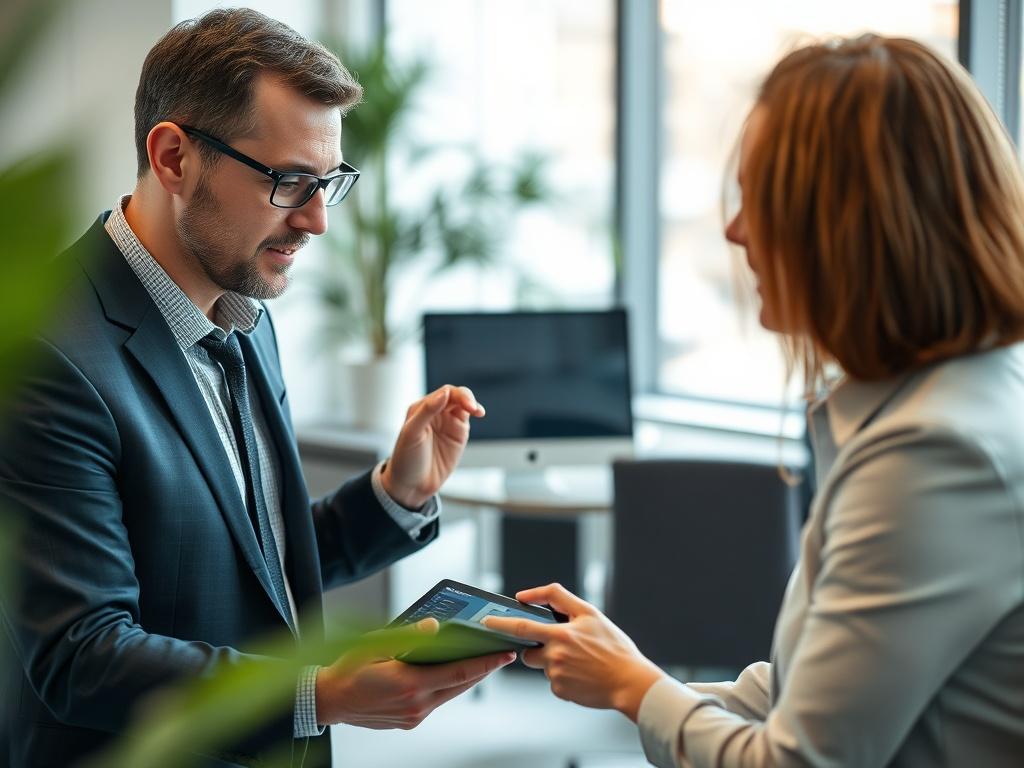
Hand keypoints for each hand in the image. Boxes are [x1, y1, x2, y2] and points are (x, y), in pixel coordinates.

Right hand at [315, 618, 514, 728]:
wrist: (329, 701)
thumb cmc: (348, 670)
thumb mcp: (374, 645)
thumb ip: (407, 635)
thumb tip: (434, 627)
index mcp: (410, 684)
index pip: (459, 673)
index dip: (486, 664)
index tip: (505, 654)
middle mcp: (416, 704)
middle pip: (461, 686)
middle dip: (483, 669)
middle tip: (502, 654)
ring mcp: (413, 716)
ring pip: (450, 694)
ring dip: (466, 679)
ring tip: (482, 661)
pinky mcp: (409, 721)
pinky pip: (436, 702)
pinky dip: (447, 687)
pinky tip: (451, 673)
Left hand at [381, 385, 484, 508]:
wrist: (412, 485)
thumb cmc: (406, 459)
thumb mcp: (412, 433)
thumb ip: (427, 411)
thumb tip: (445, 393)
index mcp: (420, 408)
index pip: (443, 393)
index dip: (455, 395)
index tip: (463, 404)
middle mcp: (435, 412)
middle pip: (455, 395)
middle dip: (466, 398)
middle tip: (472, 408)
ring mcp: (447, 422)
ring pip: (463, 404)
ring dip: (472, 403)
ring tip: (478, 411)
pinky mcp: (457, 433)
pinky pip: (467, 417)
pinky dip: (475, 412)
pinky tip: (479, 413)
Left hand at [483, 584, 664, 720]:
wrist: (630, 681)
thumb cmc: (613, 646)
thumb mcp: (590, 614)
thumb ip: (559, 599)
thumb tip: (527, 596)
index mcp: (560, 634)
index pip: (521, 627)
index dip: (500, 624)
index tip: (486, 622)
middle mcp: (554, 656)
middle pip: (529, 652)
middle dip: (537, 648)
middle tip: (561, 648)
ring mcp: (556, 676)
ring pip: (543, 666)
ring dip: (554, 662)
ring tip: (580, 662)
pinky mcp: (560, 691)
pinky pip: (553, 681)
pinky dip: (564, 677)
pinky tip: (582, 675)